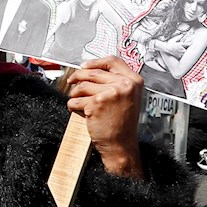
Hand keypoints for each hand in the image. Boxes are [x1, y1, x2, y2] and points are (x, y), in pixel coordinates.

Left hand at [64, 56, 144, 177]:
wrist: (121, 145)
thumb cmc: (123, 125)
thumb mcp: (128, 97)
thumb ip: (116, 82)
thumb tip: (92, 70)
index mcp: (134, 81)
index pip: (112, 61)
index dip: (95, 62)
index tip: (85, 65)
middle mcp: (124, 85)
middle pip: (92, 72)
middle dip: (77, 77)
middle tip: (72, 81)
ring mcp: (110, 93)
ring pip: (82, 86)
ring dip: (75, 94)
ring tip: (79, 102)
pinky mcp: (96, 103)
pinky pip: (76, 100)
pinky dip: (73, 106)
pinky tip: (80, 112)